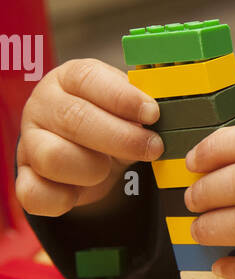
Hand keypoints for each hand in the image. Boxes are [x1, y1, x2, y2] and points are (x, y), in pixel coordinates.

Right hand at [16, 59, 162, 216]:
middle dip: (121, 137)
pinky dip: (63, 199)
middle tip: (152, 148)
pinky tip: (82, 192)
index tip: (152, 113)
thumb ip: (141, 106)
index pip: (88, 79)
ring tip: (109, 169)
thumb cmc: (109, 121)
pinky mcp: (24, 178)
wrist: (83, 151)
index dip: (122, 97)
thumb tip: (166, 113)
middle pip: (74, 118)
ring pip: (53, 157)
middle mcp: (42, 106)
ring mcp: (29, 142)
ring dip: (92, 168)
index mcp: (68, 79)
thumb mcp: (127, 107)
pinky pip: (34, 193)